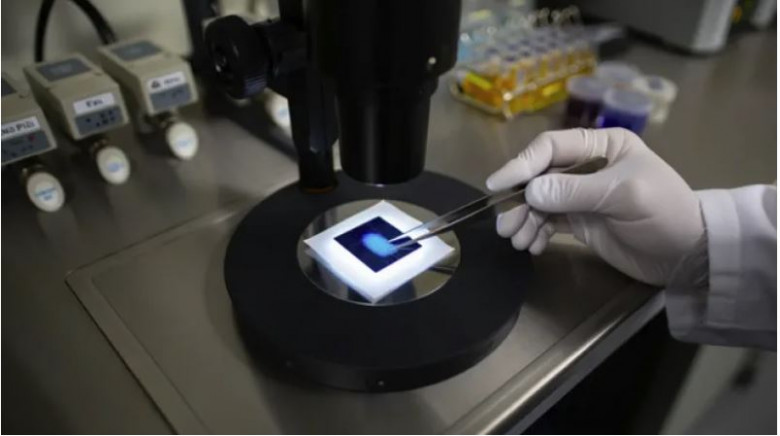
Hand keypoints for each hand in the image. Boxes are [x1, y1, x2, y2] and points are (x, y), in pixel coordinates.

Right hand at [486, 128, 704, 285]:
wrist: (689, 255)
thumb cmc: (664, 214)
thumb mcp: (624, 196)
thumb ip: (576, 191)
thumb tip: (530, 191)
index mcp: (601, 146)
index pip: (551, 148)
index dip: (521, 164)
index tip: (498, 184)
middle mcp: (587, 166)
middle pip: (539, 176)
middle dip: (520, 199)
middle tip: (506, 225)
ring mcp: (582, 195)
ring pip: (539, 202)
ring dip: (525, 220)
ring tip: (518, 241)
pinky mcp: (581, 221)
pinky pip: (548, 222)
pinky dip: (536, 232)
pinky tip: (533, 245)